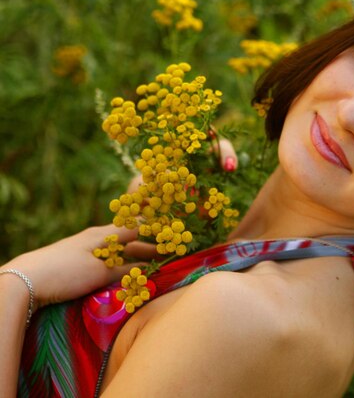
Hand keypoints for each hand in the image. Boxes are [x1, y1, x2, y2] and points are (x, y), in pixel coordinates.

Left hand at [1, 224, 155, 308]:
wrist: (26, 280)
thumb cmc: (66, 271)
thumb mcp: (99, 272)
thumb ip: (124, 270)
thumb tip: (147, 269)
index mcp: (103, 234)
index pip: (137, 226)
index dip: (156, 229)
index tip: (174, 232)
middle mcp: (96, 239)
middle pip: (129, 239)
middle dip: (150, 245)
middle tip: (170, 252)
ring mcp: (86, 250)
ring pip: (119, 251)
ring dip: (136, 256)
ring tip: (154, 263)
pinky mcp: (78, 264)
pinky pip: (107, 261)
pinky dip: (121, 265)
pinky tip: (127, 273)